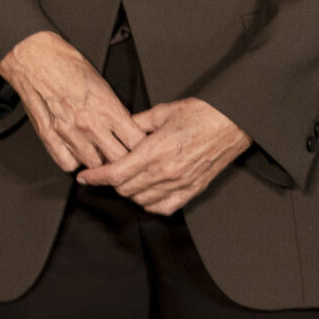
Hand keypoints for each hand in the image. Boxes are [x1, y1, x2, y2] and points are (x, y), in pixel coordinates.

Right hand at [0, 31, 143, 172]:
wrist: (35, 57)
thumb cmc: (67, 64)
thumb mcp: (102, 83)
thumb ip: (115, 109)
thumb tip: (125, 126)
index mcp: (107, 107)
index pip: (135, 142)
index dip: (139, 145)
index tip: (136, 144)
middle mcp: (89, 124)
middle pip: (118, 158)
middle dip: (121, 156)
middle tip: (118, 150)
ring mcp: (69, 133)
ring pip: (93, 165)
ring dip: (97, 159)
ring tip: (95, 148)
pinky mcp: (49, 136)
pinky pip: (67, 164)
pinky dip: (73, 160)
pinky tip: (75, 149)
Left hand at [76, 98, 250, 214]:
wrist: (232, 122)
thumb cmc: (202, 113)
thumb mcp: (162, 112)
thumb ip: (137, 123)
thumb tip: (119, 128)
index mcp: (156, 151)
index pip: (116, 173)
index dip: (96, 177)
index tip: (85, 177)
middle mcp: (167, 171)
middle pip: (126, 189)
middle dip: (110, 182)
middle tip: (105, 172)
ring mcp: (181, 183)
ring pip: (143, 200)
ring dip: (129, 193)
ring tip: (124, 180)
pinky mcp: (194, 189)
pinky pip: (166, 207)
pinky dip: (150, 204)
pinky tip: (145, 194)